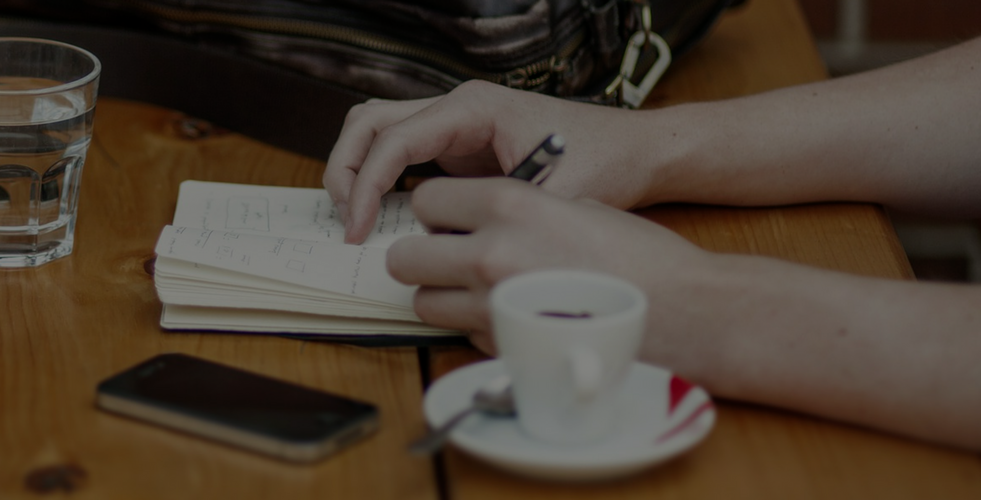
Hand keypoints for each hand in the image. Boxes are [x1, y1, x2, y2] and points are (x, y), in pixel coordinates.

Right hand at [324, 81, 658, 243]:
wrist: (635, 151)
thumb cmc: (603, 162)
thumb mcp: (553, 195)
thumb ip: (499, 217)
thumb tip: (445, 248)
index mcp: (473, 107)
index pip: (393, 138)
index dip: (365, 184)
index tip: (357, 228)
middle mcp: (456, 107)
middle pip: (368, 122)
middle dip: (346, 170)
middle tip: (345, 222)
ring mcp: (452, 124)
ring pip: (375, 130)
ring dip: (355, 170)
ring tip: (354, 219)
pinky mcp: (455, 145)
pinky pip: (398, 152)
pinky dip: (377, 179)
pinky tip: (381, 218)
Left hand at [385, 177, 709, 352]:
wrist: (685, 311)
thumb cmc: (640, 257)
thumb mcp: (576, 205)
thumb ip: (519, 210)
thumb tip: (478, 219)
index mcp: (510, 204)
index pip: (426, 199)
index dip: (435, 210)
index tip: (449, 218)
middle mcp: (490, 253)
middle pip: (404, 256)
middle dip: (421, 257)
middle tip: (446, 257)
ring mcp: (492, 306)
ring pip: (422, 303)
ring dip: (441, 296)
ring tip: (477, 290)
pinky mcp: (503, 347)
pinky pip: (459, 333)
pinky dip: (474, 326)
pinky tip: (512, 315)